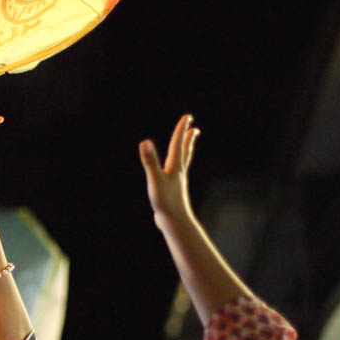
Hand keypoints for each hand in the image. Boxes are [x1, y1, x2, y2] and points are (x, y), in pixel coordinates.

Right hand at [139, 114, 197, 229]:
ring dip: (186, 151)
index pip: (178, 144)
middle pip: (185, 151)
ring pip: (183, 162)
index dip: (181, 129)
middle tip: (193, 127)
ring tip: (189, 144)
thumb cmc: (165, 202)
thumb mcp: (154, 179)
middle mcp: (179, 172)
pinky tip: (174, 171)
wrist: (174, 222)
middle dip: (188, 138)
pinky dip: (178, 166)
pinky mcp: (174, 191)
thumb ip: (150, 161)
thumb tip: (145, 142)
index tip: (188, 116)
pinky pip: (177, 174)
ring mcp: (177, 182)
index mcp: (175, 167)